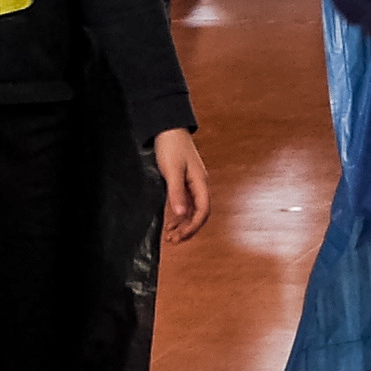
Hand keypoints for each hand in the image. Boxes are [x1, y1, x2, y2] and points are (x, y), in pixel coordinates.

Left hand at [152, 127, 210, 242]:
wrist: (168, 129)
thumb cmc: (171, 147)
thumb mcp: (172, 171)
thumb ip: (177, 193)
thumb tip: (181, 215)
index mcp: (200, 183)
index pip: (203, 211)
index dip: (193, 226)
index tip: (180, 237)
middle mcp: (199, 185)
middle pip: (199, 213)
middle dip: (188, 229)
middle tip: (174, 240)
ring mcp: (192, 184)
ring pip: (192, 210)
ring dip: (183, 223)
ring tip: (171, 235)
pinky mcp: (184, 181)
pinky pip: (186, 203)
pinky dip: (180, 214)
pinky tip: (171, 221)